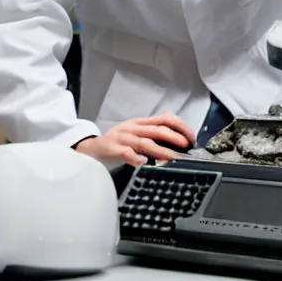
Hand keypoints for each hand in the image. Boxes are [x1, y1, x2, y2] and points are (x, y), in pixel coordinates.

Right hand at [75, 113, 194, 166]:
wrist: (89, 147)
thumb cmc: (117, 142)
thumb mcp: (136, 134)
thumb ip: (153, 136)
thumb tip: (178, 143)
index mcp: (141, 123)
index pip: (165, 118)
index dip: (180, 126)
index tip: (191, 137)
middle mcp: (133, 128)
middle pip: (157, 129)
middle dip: (174, 136)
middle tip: (186, 145)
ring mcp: (122, 137)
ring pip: (144, 141)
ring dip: (160, 149)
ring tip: (171, 156)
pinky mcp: (111, 148)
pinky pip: (124, 152)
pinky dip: (134, 157)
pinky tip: (141, 162)